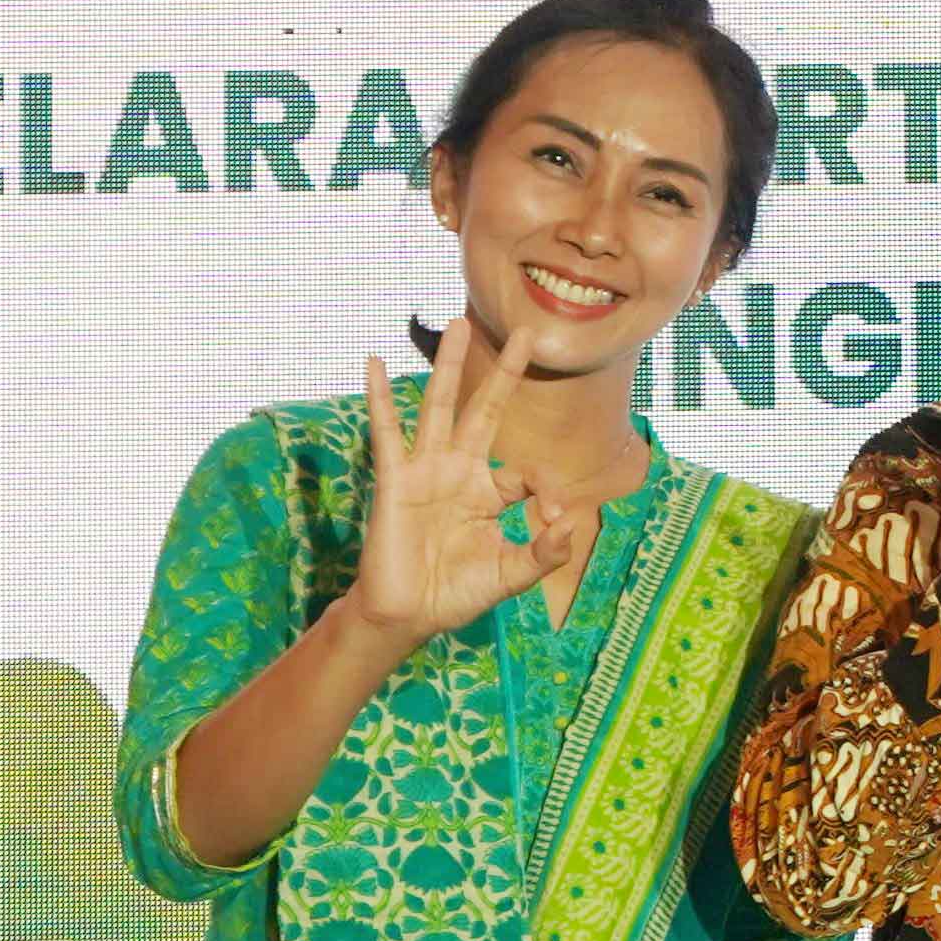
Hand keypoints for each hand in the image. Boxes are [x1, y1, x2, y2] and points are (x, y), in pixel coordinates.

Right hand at [344, 335, 596, 651]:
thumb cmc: (456, 594)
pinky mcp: (395, 480)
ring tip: (460, 324)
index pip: (524, 472)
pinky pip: (387, 432)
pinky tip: (373, 363)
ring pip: (440, 407)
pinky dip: (379, 397)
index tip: (554, 516)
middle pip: (485, 410)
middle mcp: (458, 471)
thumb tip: (567, 522)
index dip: (545, 490)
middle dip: (505, 373)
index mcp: (488, 492)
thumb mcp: (512, 575)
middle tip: (528, 331)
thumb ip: (544, 552)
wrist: (408, 616)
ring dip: (450, 366)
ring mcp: (425, 471)